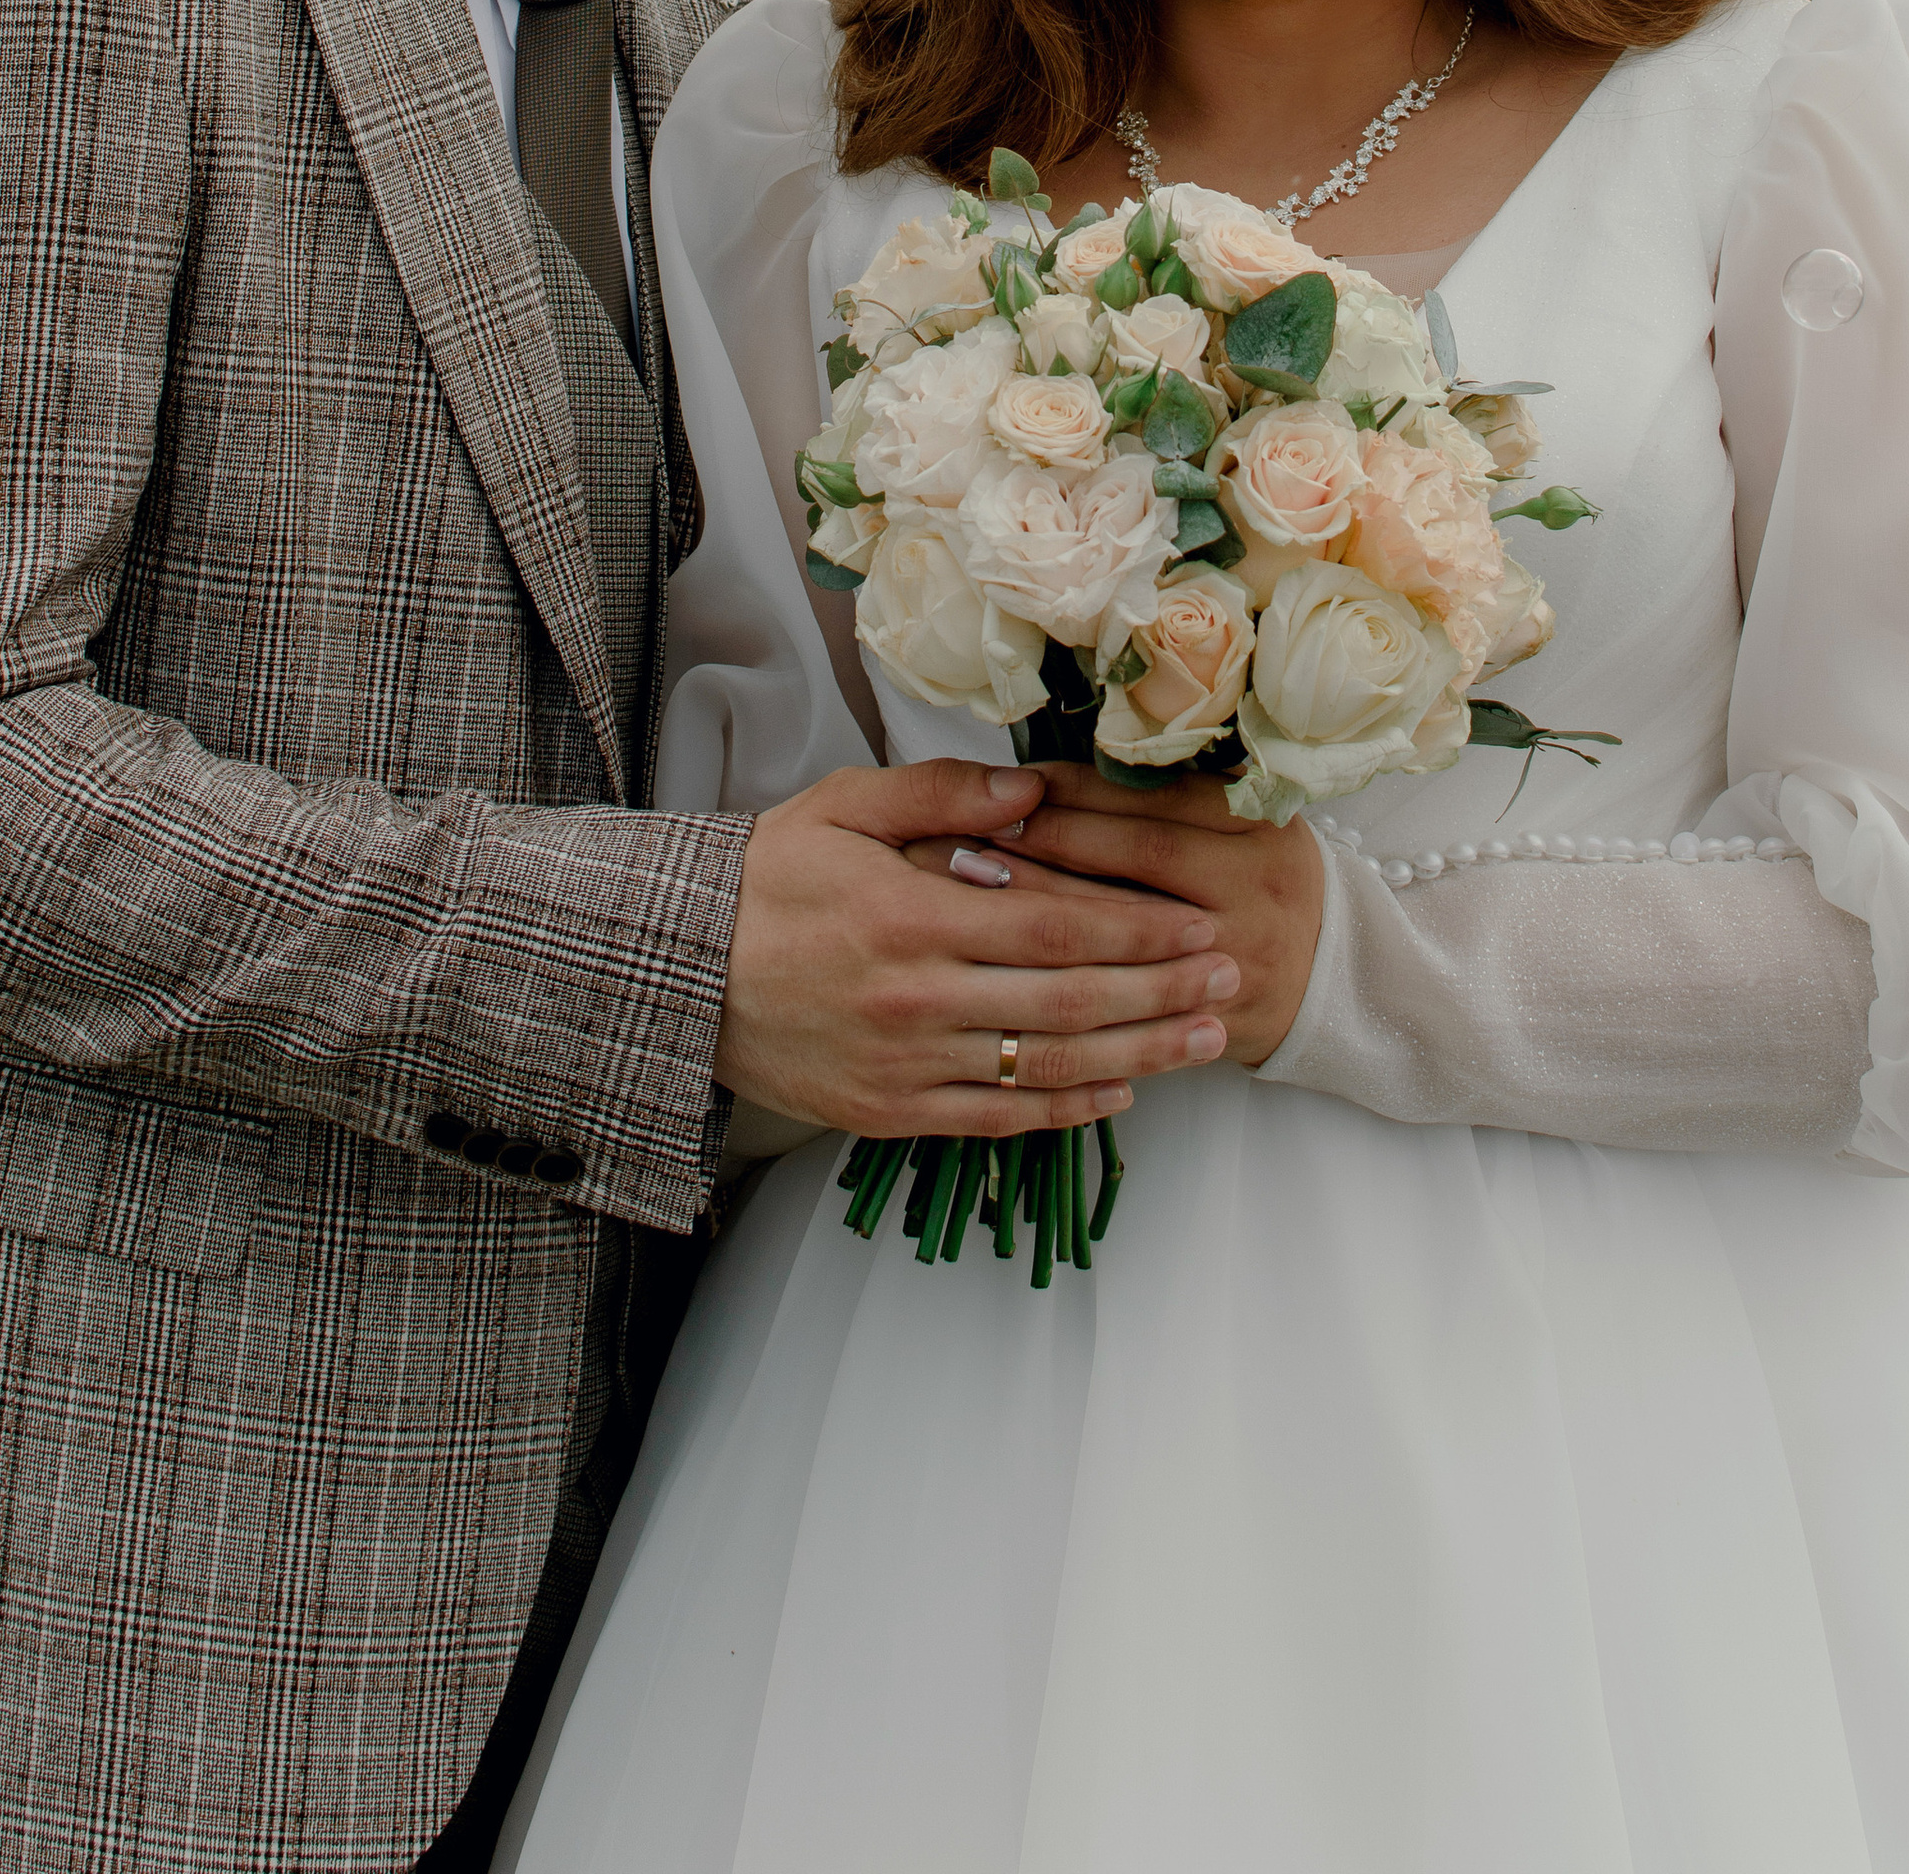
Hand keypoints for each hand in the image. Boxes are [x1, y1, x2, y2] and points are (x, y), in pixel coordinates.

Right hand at [713, 760, 1242, 1138]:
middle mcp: (918, 999)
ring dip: (1137, 1055)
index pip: (1055, 924)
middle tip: (1230, 979)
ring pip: (1046, 1067)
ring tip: (1204, 1042)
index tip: (1199, 922)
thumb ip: (942, 794)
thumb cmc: (765, 879)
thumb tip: (1034, 788)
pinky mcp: (889, 1113)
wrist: (677, 972)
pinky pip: (995, 1120)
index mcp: (913, 917)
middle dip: (1161, 992)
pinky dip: (1064, 1111)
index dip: (1138, 928)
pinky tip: (1119, 1093)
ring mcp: (905, 1066)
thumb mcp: (844, 808)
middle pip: (1070, 999)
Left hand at [999, 765, 1326, 1066]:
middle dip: (1051, 838)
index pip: (1154, 798)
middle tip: (974, 828)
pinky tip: (1011, 964)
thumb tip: (1058, 768)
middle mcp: (1253, 884)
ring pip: (1130, 927)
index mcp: (1255, 825)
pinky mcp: (1214, 1019)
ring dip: (1047, 903)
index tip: (1012, 783)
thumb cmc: (1259, 885)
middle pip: (1141, 854)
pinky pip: (1131, 1000)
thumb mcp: (1240, 826)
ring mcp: (1237, 956)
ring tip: (979, 884)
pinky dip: (1069, 979)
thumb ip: (1170, 798)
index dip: (1077, 788)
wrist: (1331, 980)